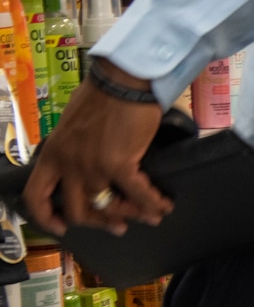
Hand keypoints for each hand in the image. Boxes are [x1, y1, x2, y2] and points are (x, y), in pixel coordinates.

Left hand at [23, 62, 170, 234]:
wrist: (122, 81)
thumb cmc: (103, 95)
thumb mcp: (72, 126)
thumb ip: (74, 149)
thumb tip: (90, 162)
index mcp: (52, 154)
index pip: (36, 196)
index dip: (47, 217)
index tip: (61, 226)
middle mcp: (67, 165)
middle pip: (78, 210)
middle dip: (100, 222)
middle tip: (118, 225)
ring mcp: (92, 167)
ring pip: (109, 206)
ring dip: (132, 213)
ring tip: (150, 215)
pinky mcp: (119, 164)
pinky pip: (138, 195)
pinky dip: (153, 203)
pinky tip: (164, 205)